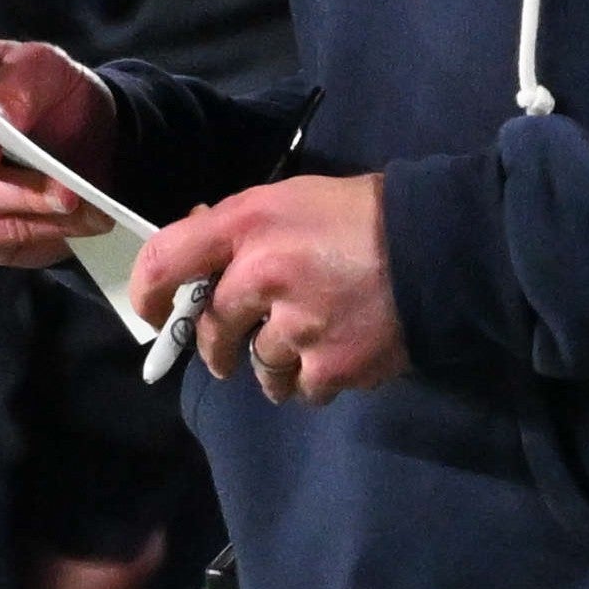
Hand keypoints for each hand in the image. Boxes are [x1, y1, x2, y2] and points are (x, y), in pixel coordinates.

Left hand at [129, 174, 408, 406]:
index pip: (165, 260)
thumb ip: (243, 229)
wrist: (441, 248)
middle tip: (232, 347)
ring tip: (308, 344)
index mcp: (247, 223)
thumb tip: (201, 258)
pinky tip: (340, 353)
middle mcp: (261, 274)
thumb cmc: (364, 214)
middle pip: (212, 328)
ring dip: (274, 365)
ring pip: (259, 366)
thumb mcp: (293, 198)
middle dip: (218, 344)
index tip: (152, 314)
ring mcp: (296, 325)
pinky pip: (302, 389)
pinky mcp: (330, 364)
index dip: (147, 293)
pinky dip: (316, 379)